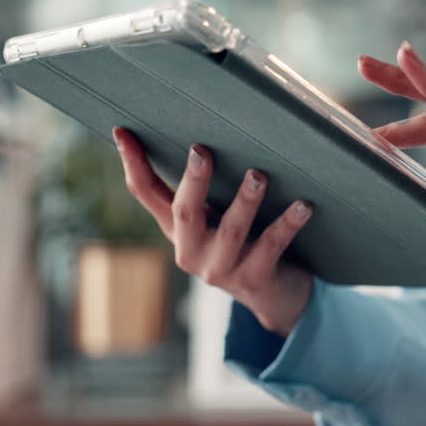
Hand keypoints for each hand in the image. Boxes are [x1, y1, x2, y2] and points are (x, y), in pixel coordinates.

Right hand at [113, 128, 313, 336]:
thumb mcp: (214, 216)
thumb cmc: (242, 241)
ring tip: (258, 175)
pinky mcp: (254, 279)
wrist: (273, 295)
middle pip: (184, 213)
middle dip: (193, 182)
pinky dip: (287, 224)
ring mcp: (221, 269)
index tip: (122, 130)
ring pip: (231, 231)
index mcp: (177, 229)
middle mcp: (191, 251)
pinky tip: (303, 205)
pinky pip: (272, 246)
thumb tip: (202, 132)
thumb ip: (205, 184)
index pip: (146, 194)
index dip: (133, 163)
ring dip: (245, 201)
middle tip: (201, 151)